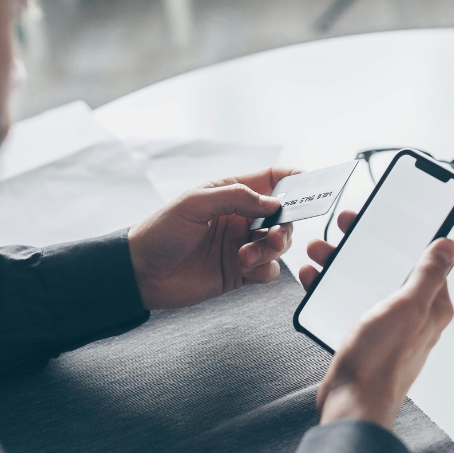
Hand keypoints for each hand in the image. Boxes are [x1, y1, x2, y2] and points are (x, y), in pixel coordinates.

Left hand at [128, 167, 301, 309]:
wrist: (141, 272)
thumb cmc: (161, 231)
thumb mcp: (195, 203)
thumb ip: (236, 197)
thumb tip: (274, 202)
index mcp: (231, 193)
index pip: (272, 179)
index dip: (294, 179)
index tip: (312, 185)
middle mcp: (241, 218)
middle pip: (283, 217)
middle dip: (285, 226)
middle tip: (273, 236)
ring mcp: (242, 245)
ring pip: (279, 245)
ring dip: (272, 250)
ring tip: (248, 256)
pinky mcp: (240, 272)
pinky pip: (269, 270)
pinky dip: (264, 269)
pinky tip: (244, 268)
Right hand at [301, 212, 453, 429]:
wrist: (352, 402)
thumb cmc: (381, 361)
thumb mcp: (408, 307)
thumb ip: (429, 275)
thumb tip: (449, 246)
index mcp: (430, 305)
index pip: (423, 259)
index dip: (403, 234)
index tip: (382, 216)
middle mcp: (411, 314)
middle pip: (389, 266)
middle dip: (364, 244)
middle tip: (344, 227)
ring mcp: (387, 324)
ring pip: (365, 280)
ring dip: (342, 263)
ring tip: (320, 251)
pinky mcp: (364, 334)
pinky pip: (348, 300)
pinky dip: (331, 286)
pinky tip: (315, 278)